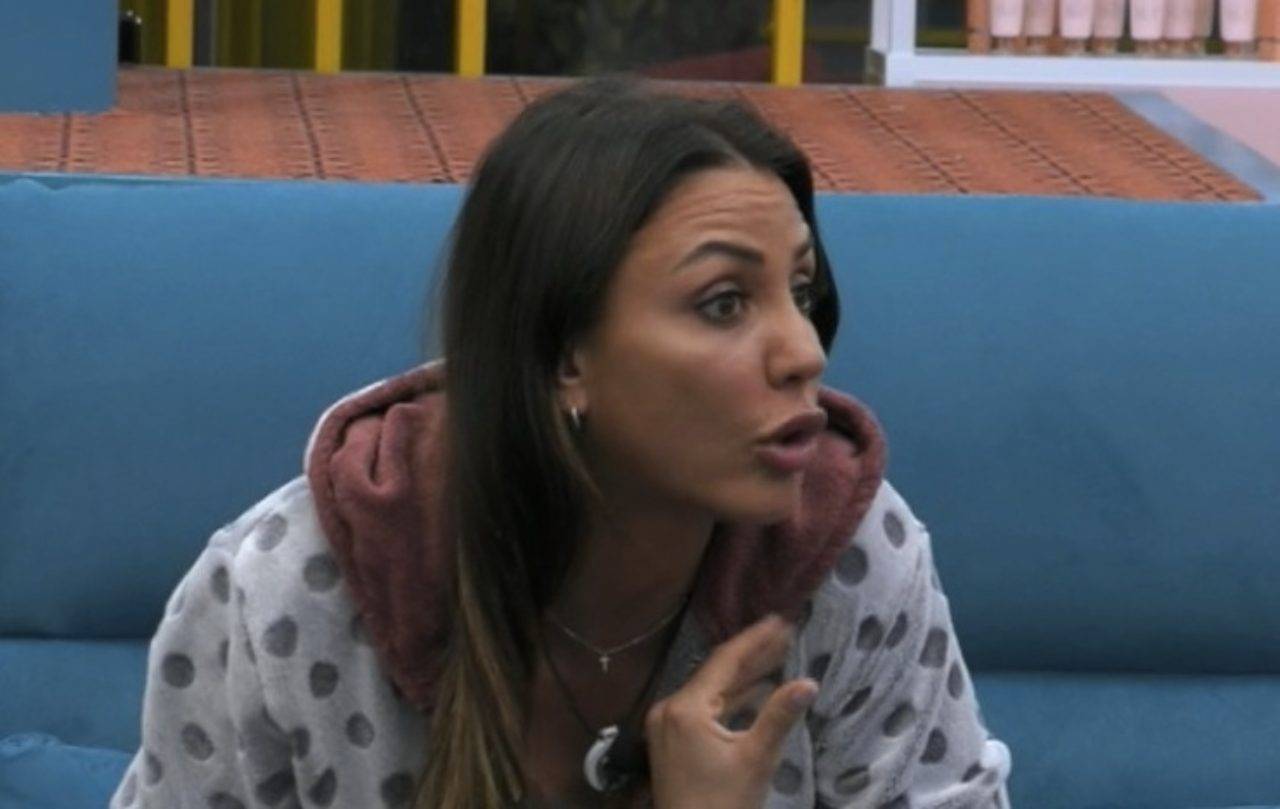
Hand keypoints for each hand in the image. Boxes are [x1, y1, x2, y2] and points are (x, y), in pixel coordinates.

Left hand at [645, 613, 817, 808]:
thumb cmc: (723, 804)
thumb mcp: (755, 759)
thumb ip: (779, 716)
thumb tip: (808, 682)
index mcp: (686, 708)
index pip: (724, 661)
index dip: (755, 639)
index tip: (779, 619)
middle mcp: (670, 708)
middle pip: (717, 673)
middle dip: (753, 655)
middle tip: (785, 632)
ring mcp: (667, 725)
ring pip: (711, 691)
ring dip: (743, 677)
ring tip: (778, 655)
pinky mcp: (671, 741)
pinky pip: (704, 709)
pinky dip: (730, 700)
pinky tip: (757, 690)